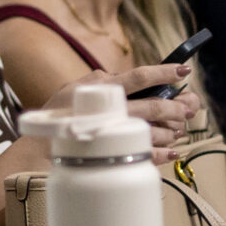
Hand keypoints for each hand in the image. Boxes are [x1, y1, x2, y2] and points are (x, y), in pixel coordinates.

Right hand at [42, 67, 195, 160]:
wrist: (38, 150)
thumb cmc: (59, 117)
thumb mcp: (76, 88)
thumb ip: (103, 84)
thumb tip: (132, 81)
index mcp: (101, 88)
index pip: (139, 76)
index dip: (164, 73)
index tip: (183, 71)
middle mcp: (107, 108)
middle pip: (151, 105)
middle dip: (175, 107)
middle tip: (188, 109)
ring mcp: (109, 132)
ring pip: (151, 129)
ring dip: (169, 131)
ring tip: (177, 130)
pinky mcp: (110, 154)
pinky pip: (142, 154)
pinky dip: (161, 154)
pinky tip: (171, 152)